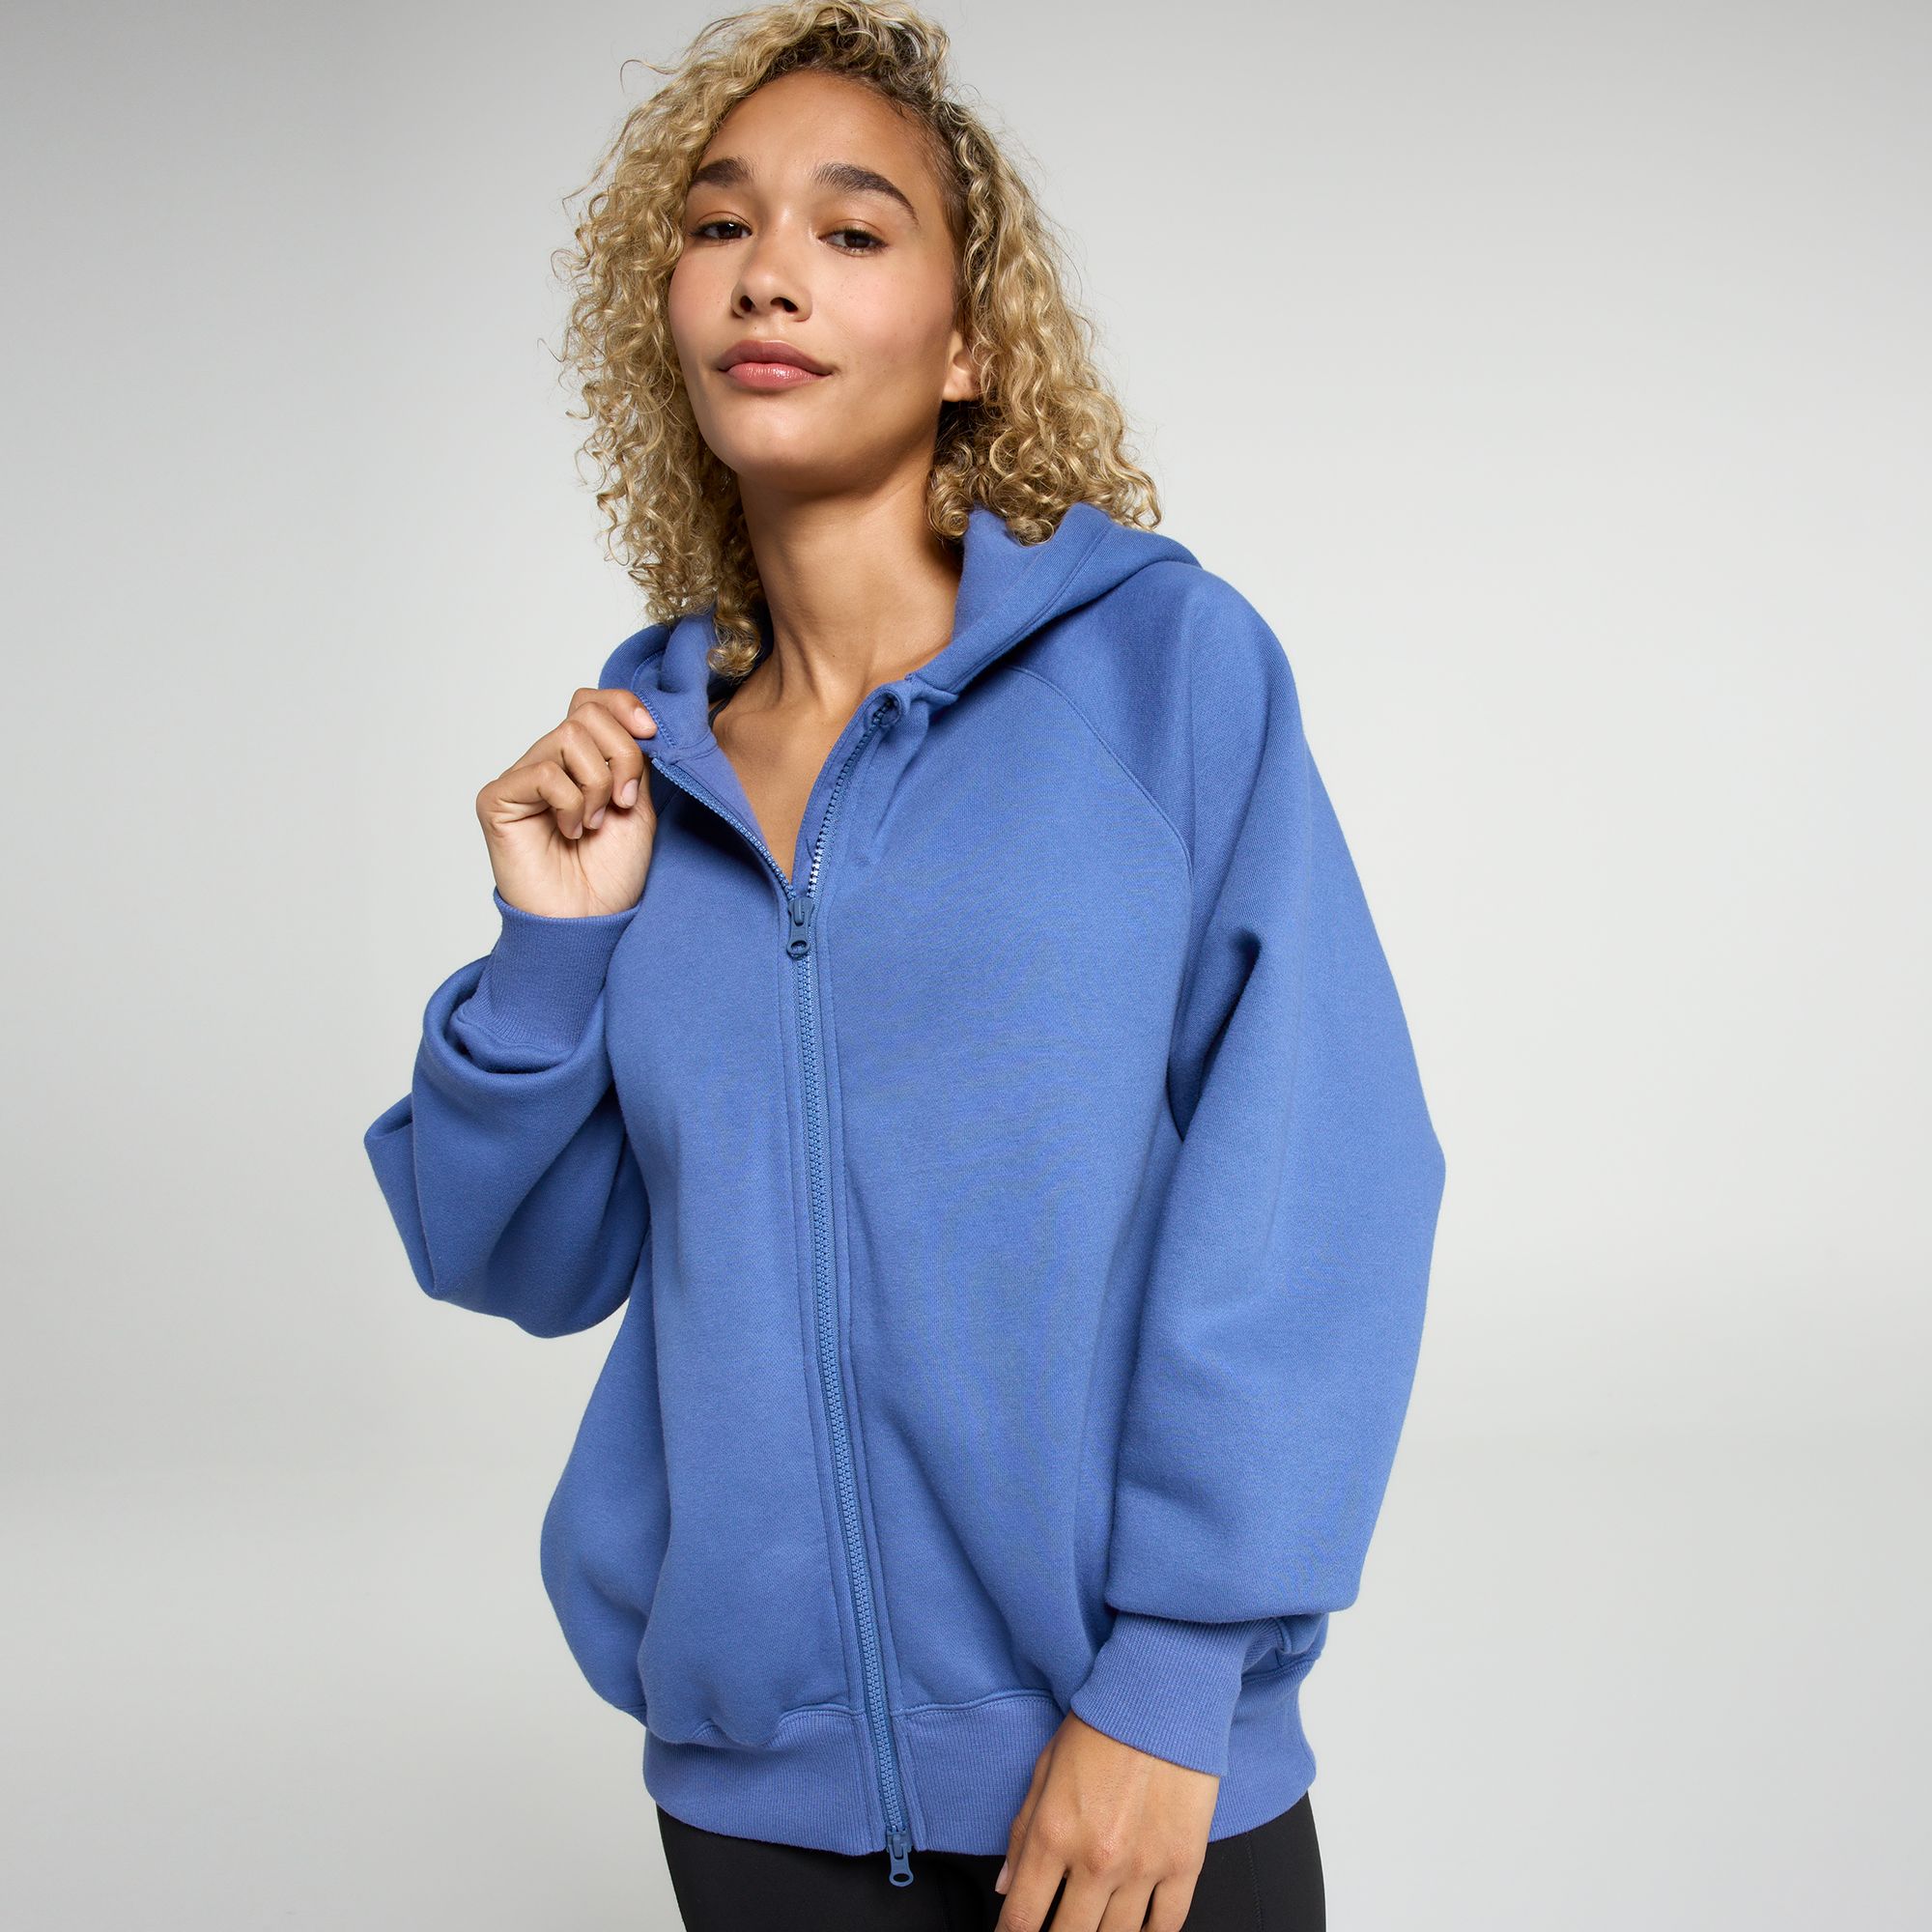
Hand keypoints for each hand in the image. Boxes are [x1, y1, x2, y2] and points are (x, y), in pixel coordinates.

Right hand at [475, 686, 658, 919]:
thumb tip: (640, 717)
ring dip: (597, 784)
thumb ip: (634, 758)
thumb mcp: (639, 805)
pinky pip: (545, 772)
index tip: (652, 735)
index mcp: (581, 762)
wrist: (590, 921)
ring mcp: (521, 778)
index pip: (592, 702)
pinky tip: (570, 831)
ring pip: (569, 737)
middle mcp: (548, 763)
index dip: (625, 707)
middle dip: (621, 755)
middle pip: (586, 714)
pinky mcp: (498, 798)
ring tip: (594, 823)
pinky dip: (570, 803)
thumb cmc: (611, 874)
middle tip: (623, 801)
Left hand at [994, 1711, 1218, 1931]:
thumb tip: (1007, 1884)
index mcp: (1053, 1834)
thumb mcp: (1044, 1769)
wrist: (1162, 1698)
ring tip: (1092, 1925)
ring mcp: (1142, 1867)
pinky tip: (1135, 1930)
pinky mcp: (1183, 1864)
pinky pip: (1165, 1926)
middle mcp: (1096, 1860)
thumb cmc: (1101, 1725)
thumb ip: (1022, 1832)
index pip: (1022, 1917)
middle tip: (1055, 1929)